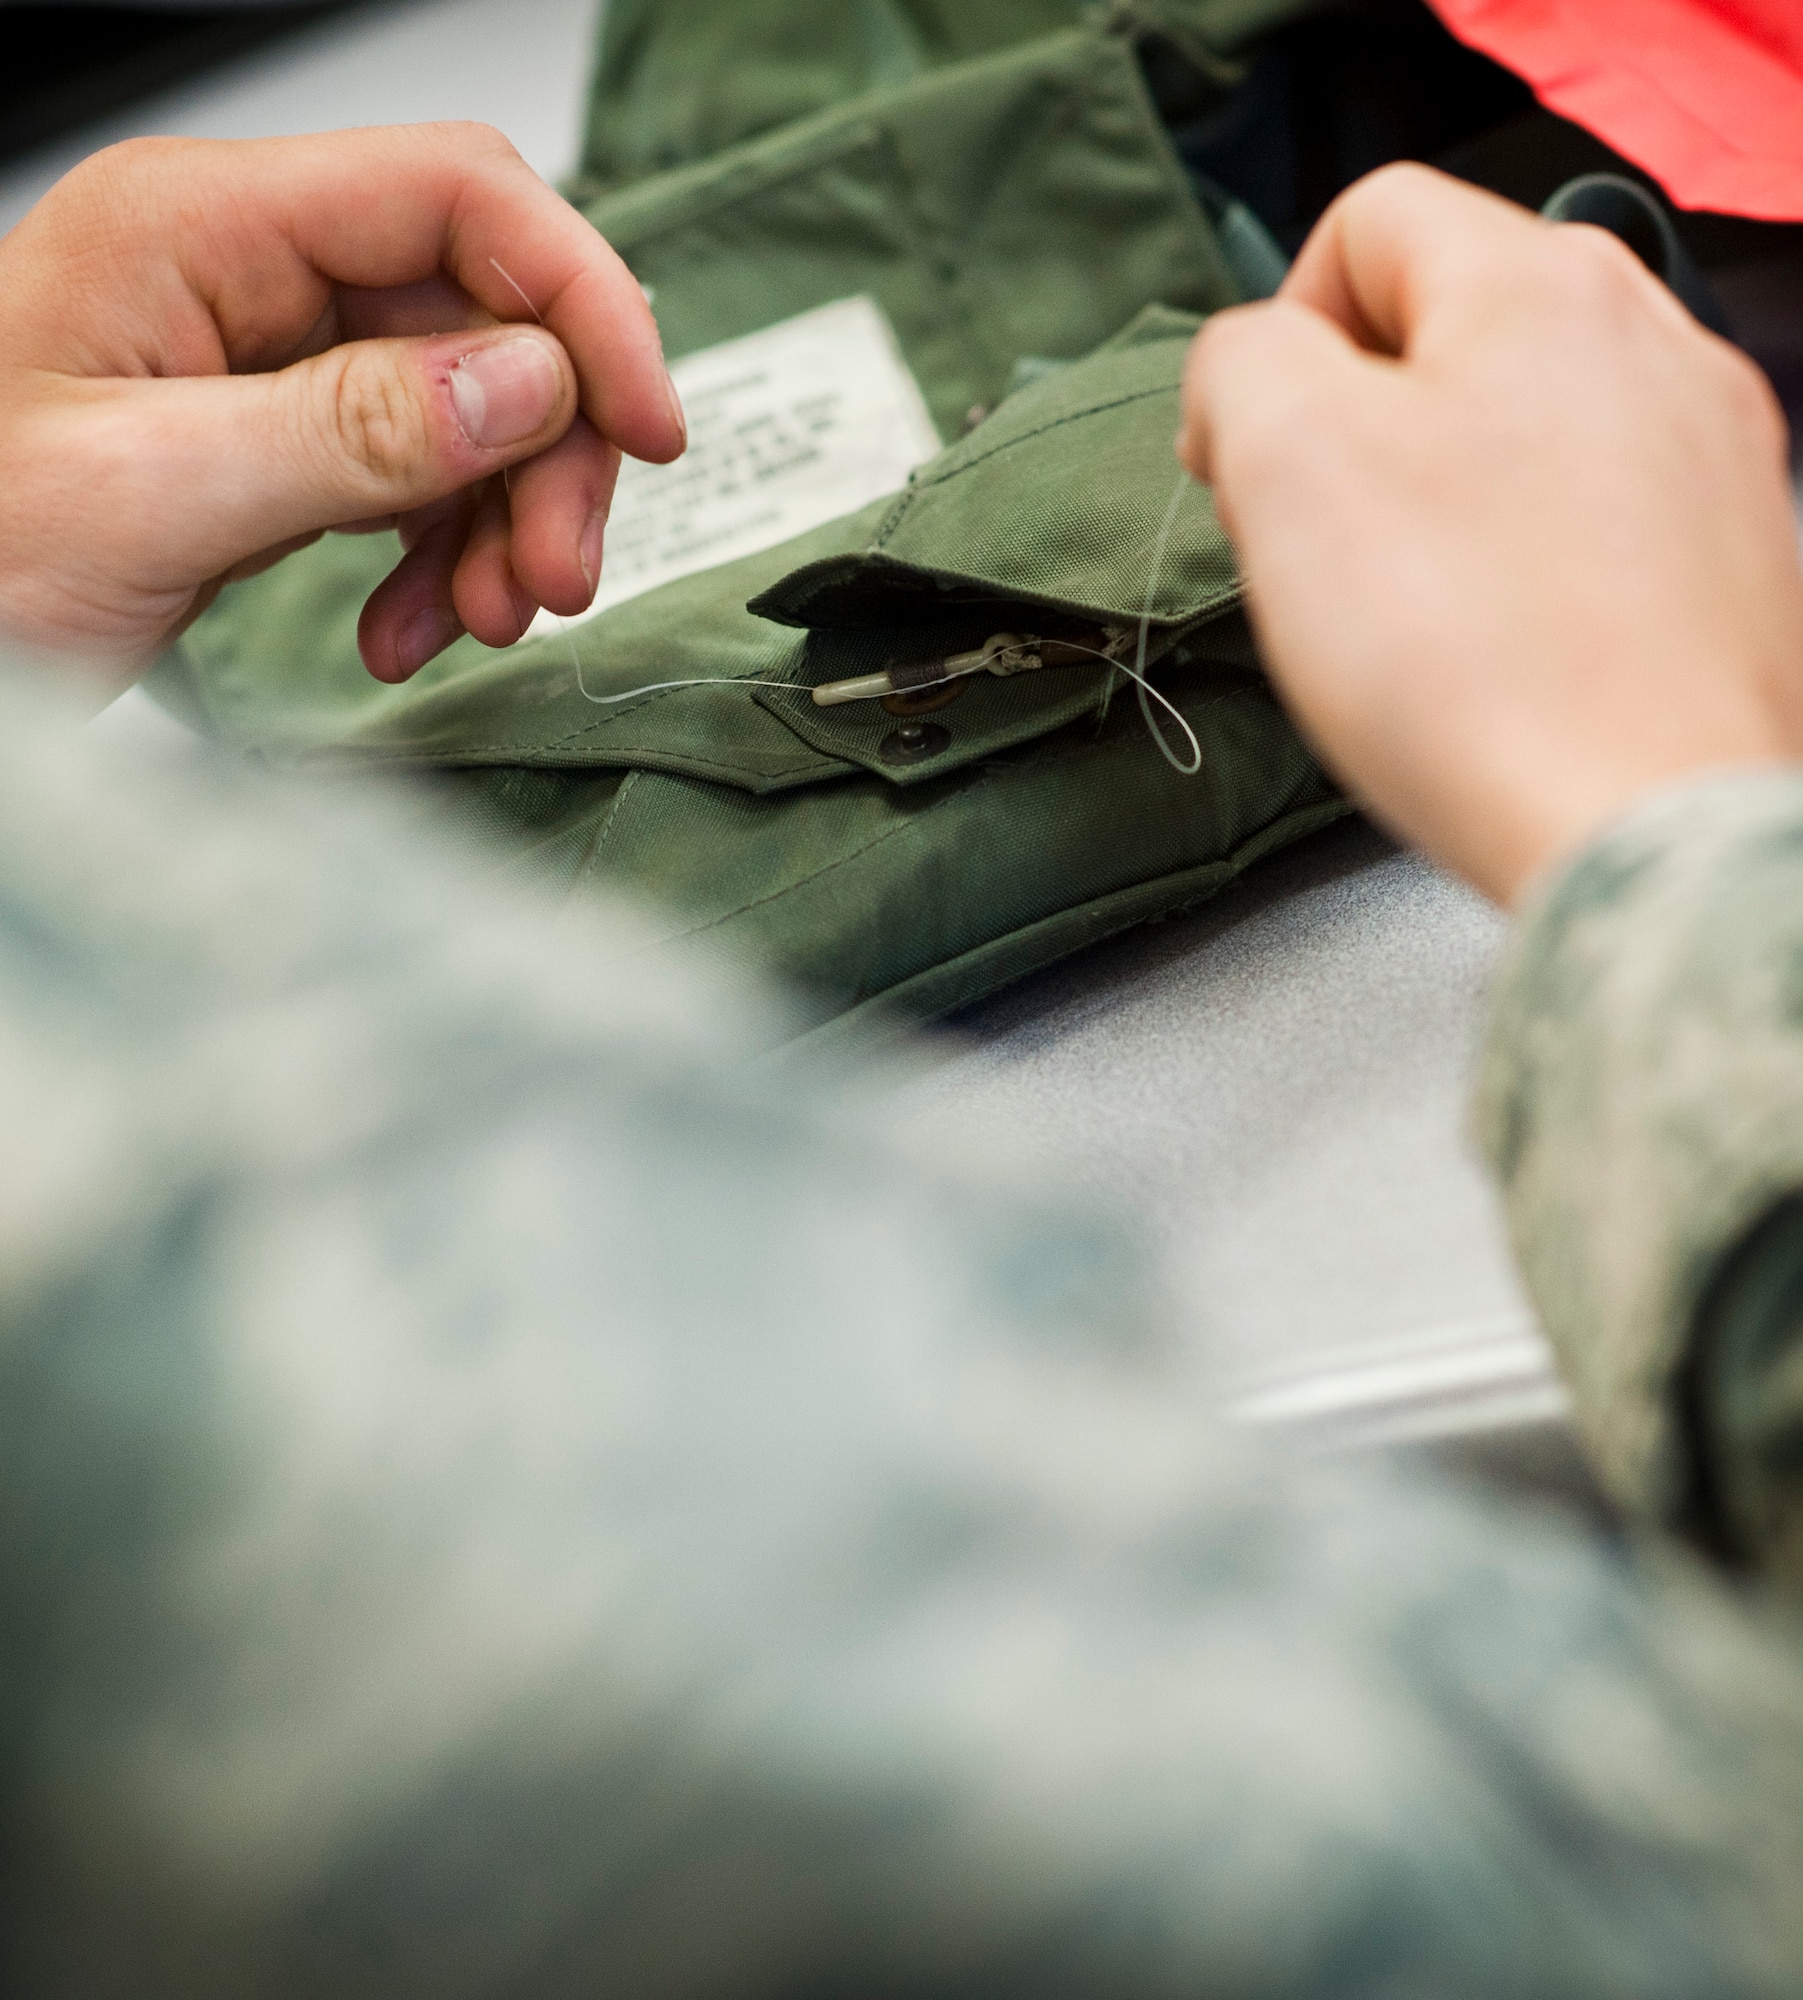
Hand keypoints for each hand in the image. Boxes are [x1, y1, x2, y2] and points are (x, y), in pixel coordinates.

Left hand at [0, 124, 684, 684]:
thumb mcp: (149, 499)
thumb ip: (349, 431)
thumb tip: (530, 381)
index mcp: (199, 228)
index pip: (457, 196)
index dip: (581, 301)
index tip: (647, 426)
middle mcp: (243, 270)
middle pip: (483, 312)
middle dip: (547, 453)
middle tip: (555, 577)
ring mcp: (263, 354)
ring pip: (466, 406)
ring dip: (502, 522)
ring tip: (483, 619)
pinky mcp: (276, 438)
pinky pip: (413, 478)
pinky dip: (439, 560)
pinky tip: (409, 629)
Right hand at [1178, 164, 1802, 905]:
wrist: (1640, 827)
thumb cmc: (1472, 656)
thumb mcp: (1287, 462)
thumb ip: (1241, 365)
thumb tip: (1251, 369)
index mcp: (1543, 285)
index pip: (1368, 223)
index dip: (1276, 329)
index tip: (1244, 453)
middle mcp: (1655, 340)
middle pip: (1452, 326)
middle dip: (1354, 420)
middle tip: (1313, 541)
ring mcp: (1709, 453)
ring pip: (1522, 425)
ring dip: (1435, 493)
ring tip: (1406, 610)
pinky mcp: (1732, 559)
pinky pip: (1588, 519)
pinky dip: (1520, 563)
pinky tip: (1494, 650)